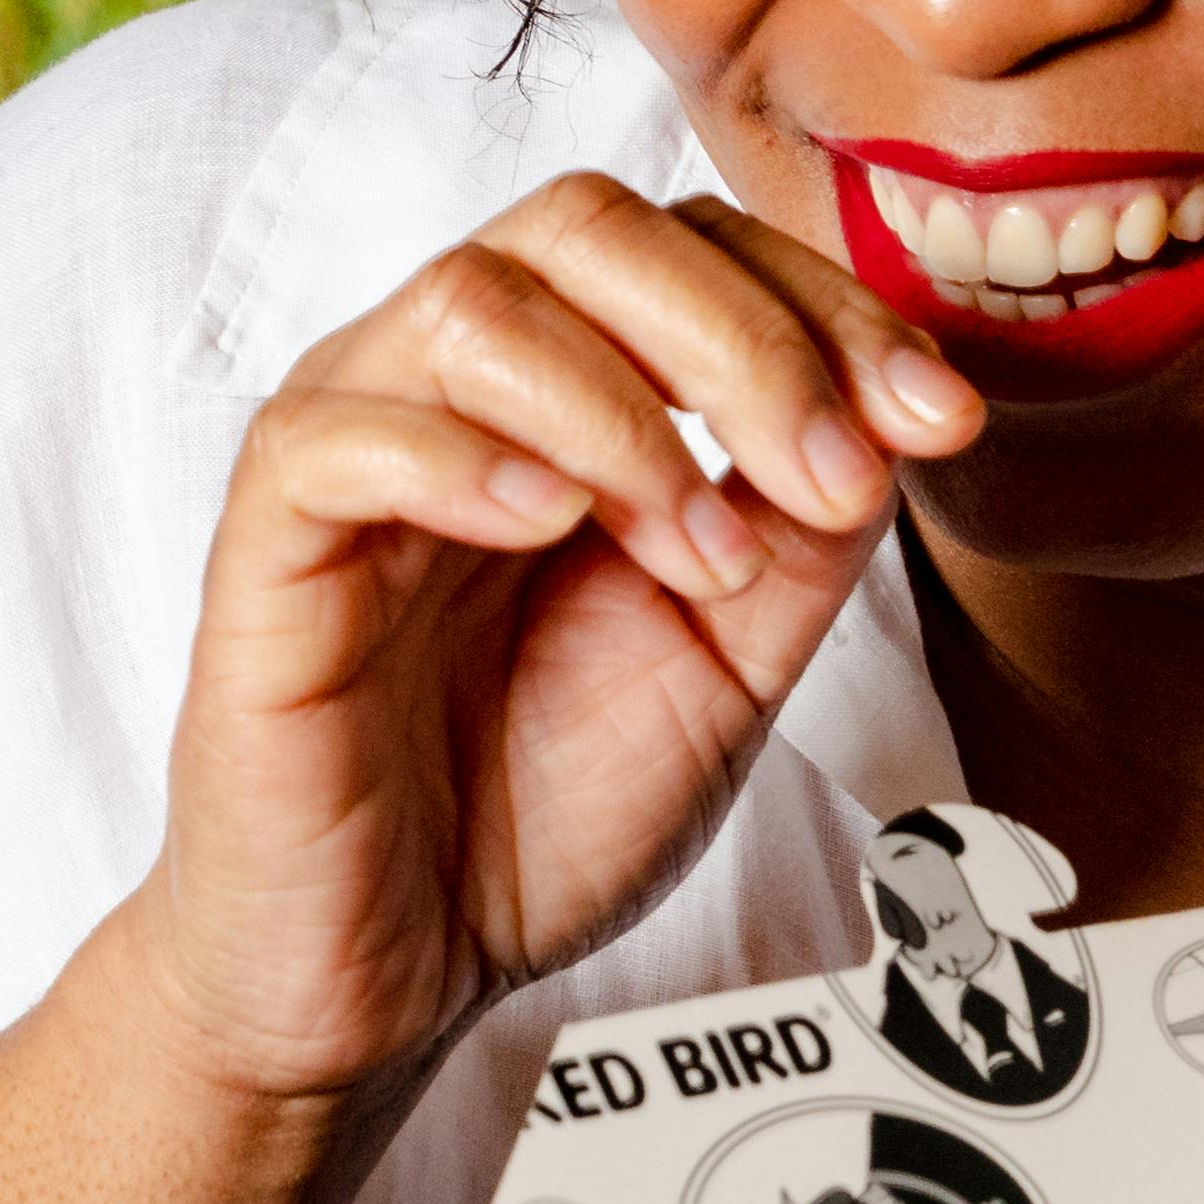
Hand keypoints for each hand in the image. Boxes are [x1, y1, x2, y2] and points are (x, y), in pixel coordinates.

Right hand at [132, 173, 983, 1121]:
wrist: (387, 978)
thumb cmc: (526, 816)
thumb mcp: (729, 668)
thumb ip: (800, 533)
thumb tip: (895, 410)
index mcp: (559, 397)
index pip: (687, 249)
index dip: (826, 304)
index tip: (939, 420)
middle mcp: (448, 393)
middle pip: (581, 224)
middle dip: (745, 335)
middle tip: (827, 476)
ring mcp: (349, 456)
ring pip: (470, 300)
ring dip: (625, 412)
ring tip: (690, 556)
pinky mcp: (264, 550)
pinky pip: (338, 435)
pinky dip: (462, 458)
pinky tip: (549, 526)